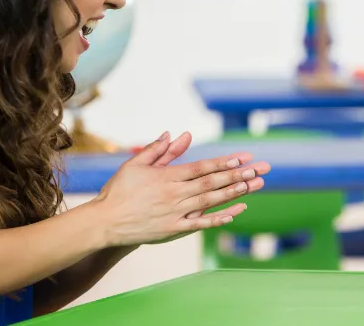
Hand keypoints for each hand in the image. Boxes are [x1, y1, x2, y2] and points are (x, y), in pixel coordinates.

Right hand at [93, 131, 270, 246]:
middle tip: (260, 170)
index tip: (244, 157)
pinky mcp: (173, 230)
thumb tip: (176, 133)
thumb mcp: (136, 164)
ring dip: (234, 193)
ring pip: (210, 202)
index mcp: (167, 177)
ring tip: (254, 185)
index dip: (224, 162)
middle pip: (212, 183)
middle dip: (238, 175)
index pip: (202, 167)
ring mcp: (175, 213)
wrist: (104, 222)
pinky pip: (200, 223)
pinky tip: (236, 212)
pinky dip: (219, 218)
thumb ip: (158, 149)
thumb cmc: (119, 190)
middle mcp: (174, 194)